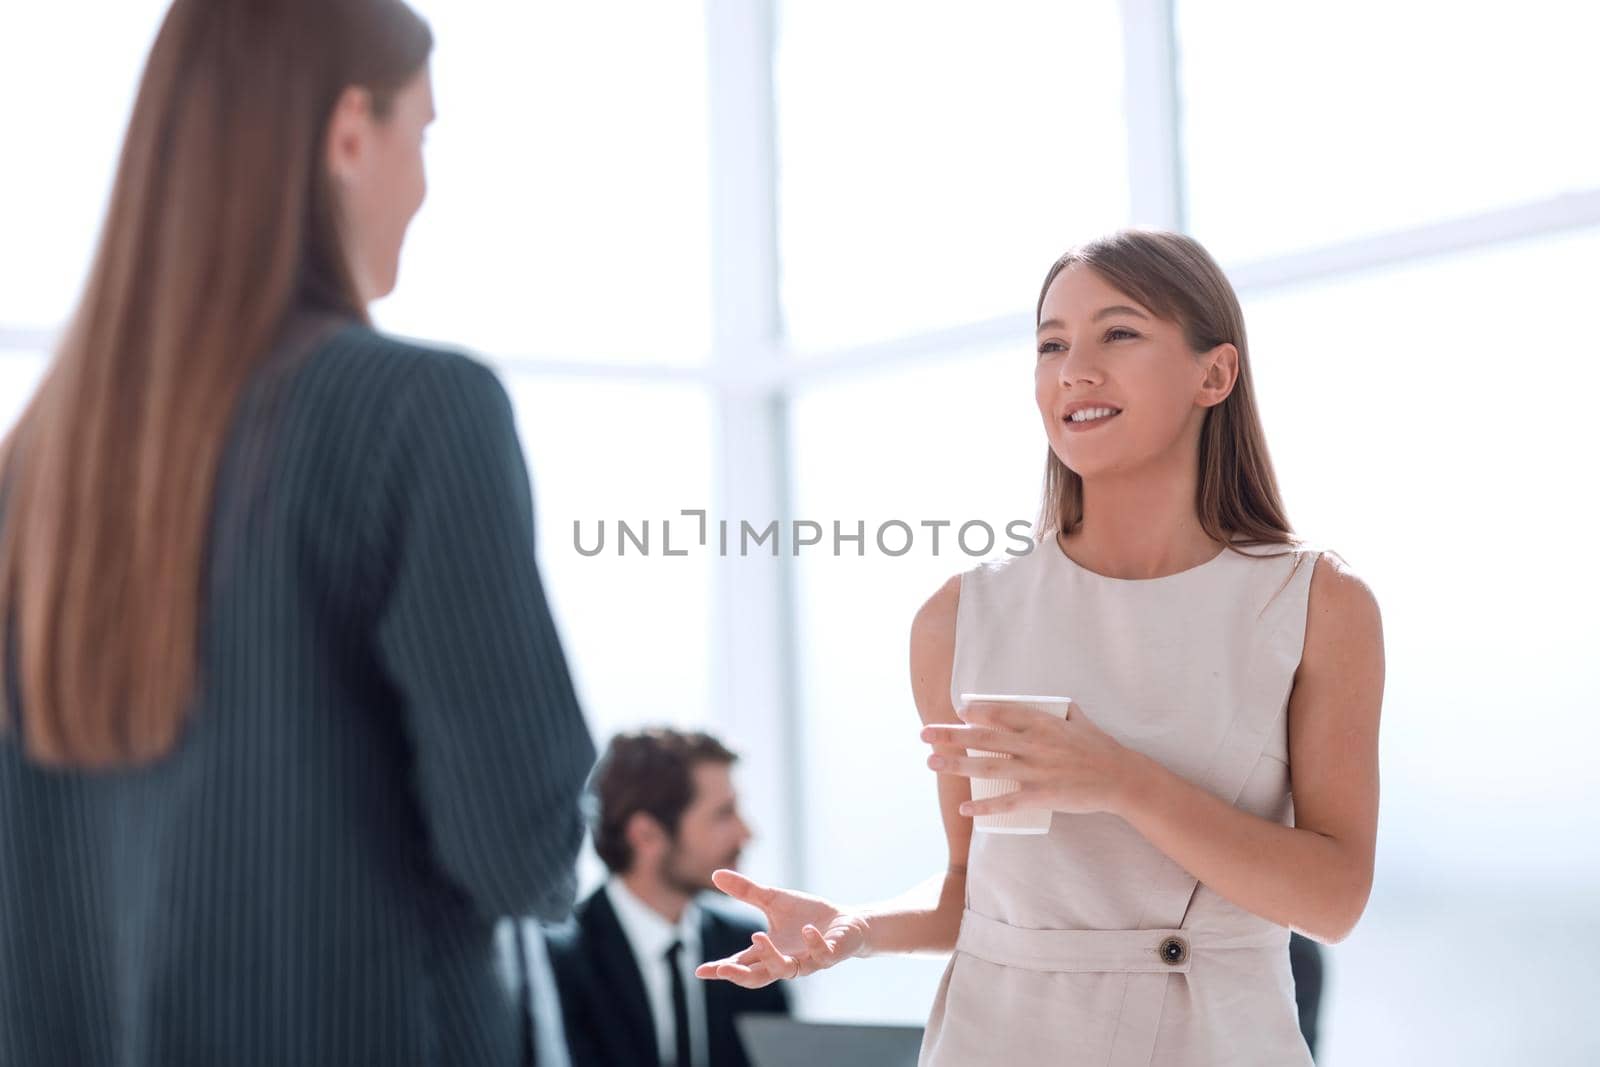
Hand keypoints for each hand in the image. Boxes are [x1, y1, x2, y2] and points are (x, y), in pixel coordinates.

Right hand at [693, 869, 867, 987]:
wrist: (846, 922)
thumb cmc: (807, 915)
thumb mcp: (772, 899)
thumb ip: (745, 891)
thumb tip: (715, 874)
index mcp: (769, 951)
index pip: (741, 964)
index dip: (721, 969)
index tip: (700, 971)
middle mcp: (785, 961)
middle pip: (758, 977)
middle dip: (740, 975)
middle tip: (722, 968)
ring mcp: (807, 961)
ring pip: (786, 970)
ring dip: (770, 956)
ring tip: (756, 936)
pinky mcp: (830, 955)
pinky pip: (821, 955)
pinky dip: (813, 943)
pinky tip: (807, 930)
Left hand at [920, 700, 1142, 817]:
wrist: (1121, 779)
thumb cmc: (1101, 748)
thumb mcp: (1080, 720)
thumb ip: (1062, 711)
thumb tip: (1055, 703)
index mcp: (1042, 723)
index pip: (1001, 712)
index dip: (976, 711)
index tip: (957, 710)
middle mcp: (1034, 744)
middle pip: (984, 737)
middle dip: (951, 735)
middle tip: (924, 733)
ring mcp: (1036, 770)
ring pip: (988, 766)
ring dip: (956, 765)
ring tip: (931, 762)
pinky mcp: (1041, 795)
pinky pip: (1008, 801)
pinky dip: (985, 806)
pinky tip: (964, 808)